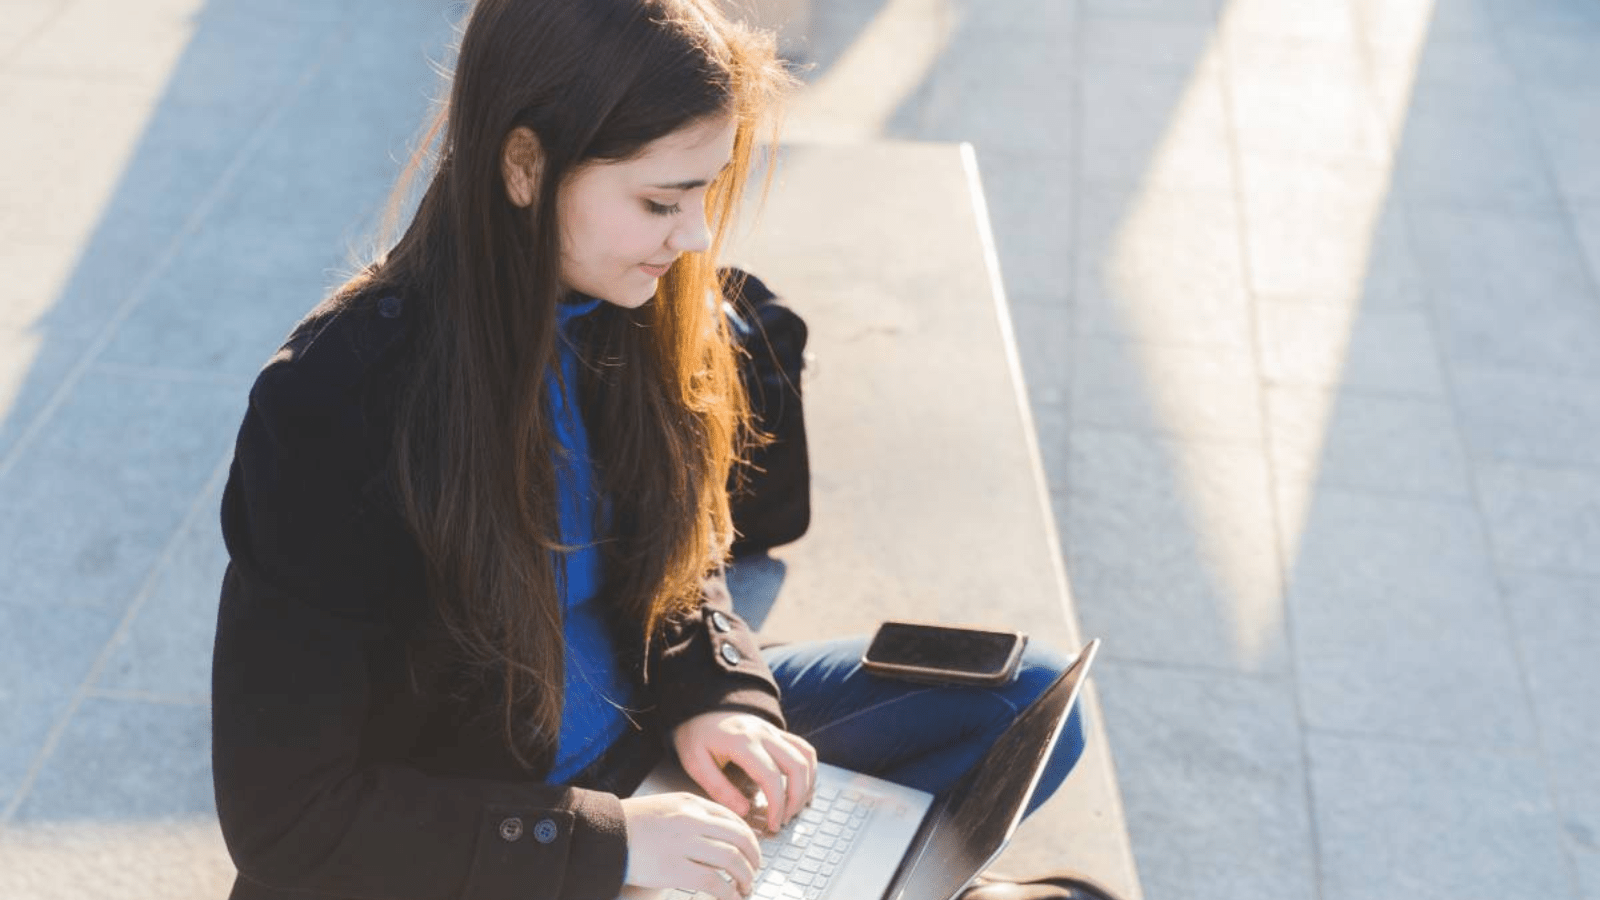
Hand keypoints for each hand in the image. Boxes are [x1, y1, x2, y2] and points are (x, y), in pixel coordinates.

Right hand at [621, 792, 759, 899]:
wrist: (603, 834)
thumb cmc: (632, 824)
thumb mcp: (666, 808)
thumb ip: (692, 816)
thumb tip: (720, 838)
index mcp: (690, 803)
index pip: (733, 818)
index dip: (749, 838)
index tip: (752, 851)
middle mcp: (691, 819)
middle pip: (739, 838)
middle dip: (753, 858)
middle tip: (754, 871)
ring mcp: (684, 843)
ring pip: (731, 860)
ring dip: (744, 877)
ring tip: (745, 888)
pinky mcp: (675, 869)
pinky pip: (714, 882)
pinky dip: (729, 893)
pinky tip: (731, 898)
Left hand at [672, 711, 818, 833]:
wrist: (699, 706)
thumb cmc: (695, 735)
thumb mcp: (695, 763)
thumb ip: (719, 788)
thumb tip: (745, 812)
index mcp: (742, 742)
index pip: (771, 776)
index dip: (777, 804)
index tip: (772, 825)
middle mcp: (764, 734)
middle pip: (797, 766)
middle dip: (797, 798)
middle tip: (785, 820)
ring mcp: (773, 731)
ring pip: (806, 756)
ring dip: (806, 785)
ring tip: (793, 807)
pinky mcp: (777, 732)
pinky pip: (804, 749)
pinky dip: (808, 770)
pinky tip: (799, 788)